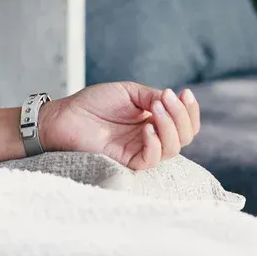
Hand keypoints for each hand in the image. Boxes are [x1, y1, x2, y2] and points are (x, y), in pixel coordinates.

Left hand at [38, 82, 199, 169]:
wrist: (66, 115)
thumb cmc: (94, 103)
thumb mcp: (130, 93)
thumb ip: (154, 97)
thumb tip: (174, 100)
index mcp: (154, 121)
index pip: (185, 123)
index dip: (190, 110)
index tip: (185, 92)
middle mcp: (151, 138)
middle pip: (184, 137)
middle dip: (181, 116)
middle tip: (165, 99)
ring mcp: (140, 151)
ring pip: (172, 149)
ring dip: (169, 126)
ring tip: (155, 107)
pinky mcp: (128, 162)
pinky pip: (152, 160)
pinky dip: (155, 144)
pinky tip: (147, 128)